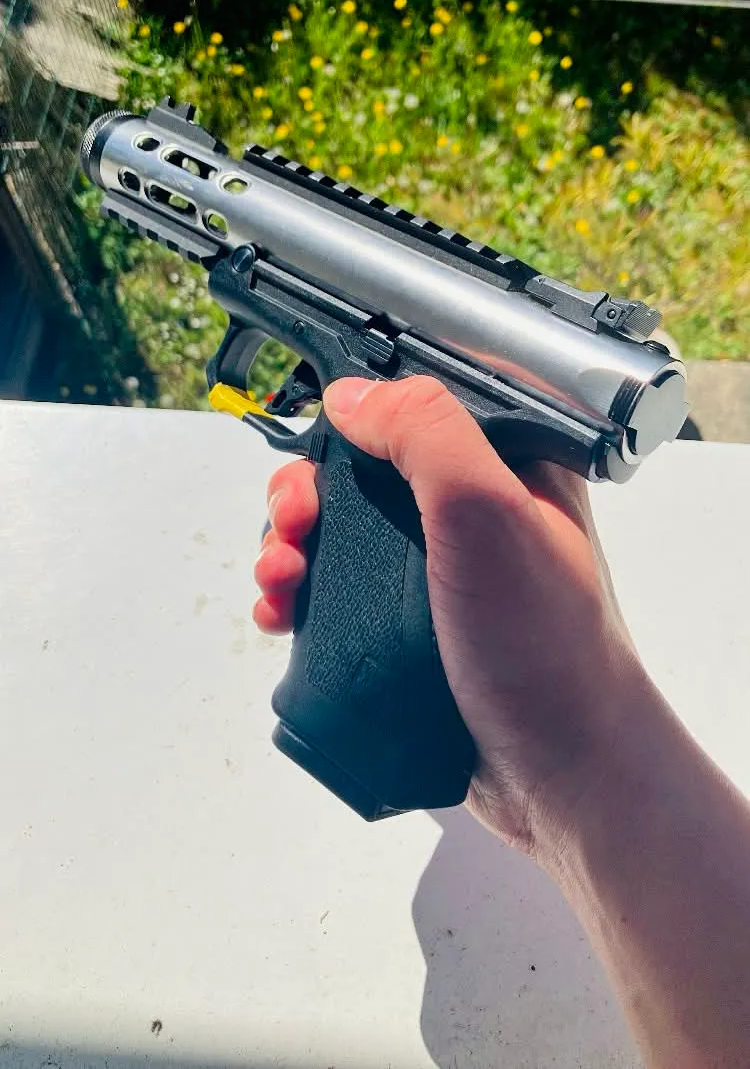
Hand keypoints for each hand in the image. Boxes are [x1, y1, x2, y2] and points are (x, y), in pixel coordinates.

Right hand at [253, 376, 643, 868]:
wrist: (562, 773)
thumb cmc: (547, 646)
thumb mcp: (488, 514)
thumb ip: (426, 434)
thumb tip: (352, 397)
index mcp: (508, 465)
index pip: (416, 406)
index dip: (355, 418)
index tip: (319, 451)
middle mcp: (473, 510)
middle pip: (360, 472)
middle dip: (305, 493)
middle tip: (291, 527)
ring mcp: (441, 571)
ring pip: (340, 534)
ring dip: (288, 547)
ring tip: (278, 582)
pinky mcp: (413, 625)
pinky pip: (338, 592)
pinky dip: (298, 596)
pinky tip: (280, 615)